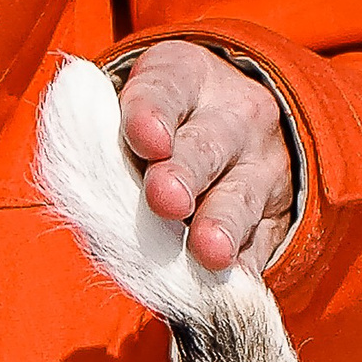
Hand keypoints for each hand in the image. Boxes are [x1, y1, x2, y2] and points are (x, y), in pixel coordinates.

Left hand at [117, 40, 295, 273]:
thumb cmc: (160, 124)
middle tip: (165, 200)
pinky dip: (247, 263)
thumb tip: (85, 191)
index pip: (165, 90)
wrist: (238, 128)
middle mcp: (231, 115)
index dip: (151, 114)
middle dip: (183, 174)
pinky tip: (235, 281)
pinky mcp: (276, 214)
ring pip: (240, 195)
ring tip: (208, 251)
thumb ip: (106, 142)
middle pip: (205, 146)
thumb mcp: (137, 108)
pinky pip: (263, 241)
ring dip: (222, 224)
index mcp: (185, 79)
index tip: (146, 140)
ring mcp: (260, 166)